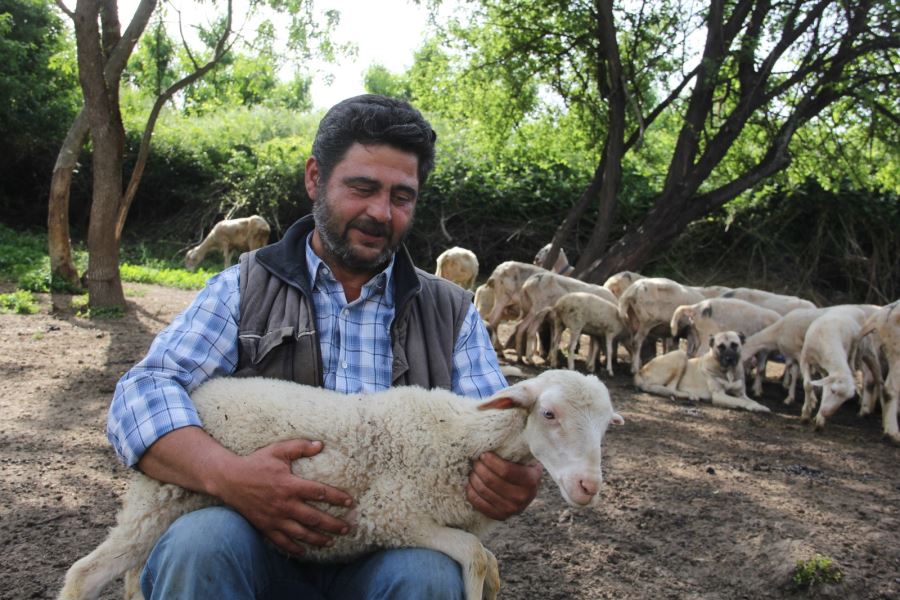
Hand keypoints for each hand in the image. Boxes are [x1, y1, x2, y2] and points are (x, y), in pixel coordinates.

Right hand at [213, 439, 353, 555]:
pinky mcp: (265, 526)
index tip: (349, 502)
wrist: (229, 479)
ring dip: (318, 539)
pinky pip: (281, 541)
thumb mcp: (277, 450)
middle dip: (333, 524)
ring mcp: (274, 518)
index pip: (319, 492)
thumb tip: (320, 444)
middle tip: (347, 528)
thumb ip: (299, 447)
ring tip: (331, 541)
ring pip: (300, 533)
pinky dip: (294, 548)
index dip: (336, 497)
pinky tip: (304, 551)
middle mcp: (284, 504)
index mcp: (289, 485)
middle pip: (314, 518)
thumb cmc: (255, 463)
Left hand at [466, 452, 542, 520]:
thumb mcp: (526, 458)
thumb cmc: (523, 467)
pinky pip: (479, 503)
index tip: (484, 454)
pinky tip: (470, 483)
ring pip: (483, 491)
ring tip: (473, 469)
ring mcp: (512, 509)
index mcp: (531, 480)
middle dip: (479, 468)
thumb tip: (503, 433)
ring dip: (473, 478)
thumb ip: (517, 448)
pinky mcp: (500, 516)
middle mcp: (523, 497)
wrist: (528, 490)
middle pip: (491, 481)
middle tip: (475, 460)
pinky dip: (471, 492)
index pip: (505, 470)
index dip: (491, 461)